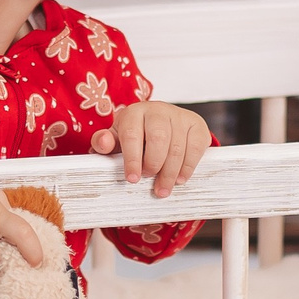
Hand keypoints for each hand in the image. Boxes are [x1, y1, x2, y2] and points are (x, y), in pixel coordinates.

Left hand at [90, 101, 209, 197]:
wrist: (162, 124)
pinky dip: (188, 167)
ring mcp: (179, 116)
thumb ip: (105, 142)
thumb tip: (102, 143)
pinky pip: (195, 147)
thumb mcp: (117, 139)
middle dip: (154, 165)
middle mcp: (158, 110)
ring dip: (171, 172)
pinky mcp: (196, 125)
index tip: (132, 179)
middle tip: (150, 182)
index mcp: (134, 113)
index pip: (132, 135)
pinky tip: (180, 178)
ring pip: (178, 146)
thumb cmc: (136, 136)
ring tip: (163, 188)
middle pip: (158, 138)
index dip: (132, 159)